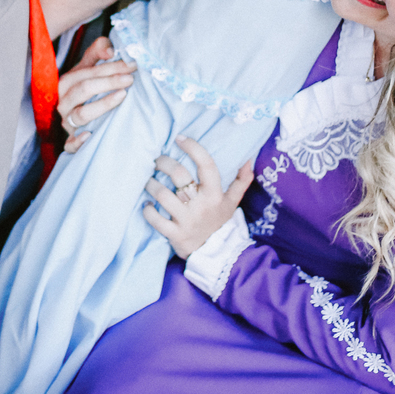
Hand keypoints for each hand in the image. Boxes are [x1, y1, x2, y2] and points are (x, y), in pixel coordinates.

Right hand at [58, 37, 135, 153]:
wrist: (74, 113)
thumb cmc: (86, 88)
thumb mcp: (88, 66)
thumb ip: (98, 51)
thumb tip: (111, 51)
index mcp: (66, 84)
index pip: (86, 73)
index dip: (109, 68)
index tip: (131, 65)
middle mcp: (63, 103)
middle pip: (84, 90)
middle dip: (108, 82)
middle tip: (130, 79)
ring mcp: (66, 123)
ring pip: (81, 115)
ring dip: (102, 105)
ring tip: (123, 96)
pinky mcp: (70, 142)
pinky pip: (70, 145)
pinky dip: (78, 142)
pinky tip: (90, 136)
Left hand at [143, 135, 253, 258]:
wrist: (215, 255)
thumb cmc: (219, 222)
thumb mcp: (233, 202)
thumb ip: (241, 180)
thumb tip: (248, 158)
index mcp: (215, 195)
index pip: (207, 165)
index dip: (193, 148)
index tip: (180, 138)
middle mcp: (201, 205)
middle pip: (179, 175)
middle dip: (164, 163)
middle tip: (157, 160)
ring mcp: (187, 220)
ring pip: (163, 195)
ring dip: (151, 184)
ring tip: (148, 180)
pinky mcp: (174, 235)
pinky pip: (155, 219)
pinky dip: (147, 210)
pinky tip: (146, 204)